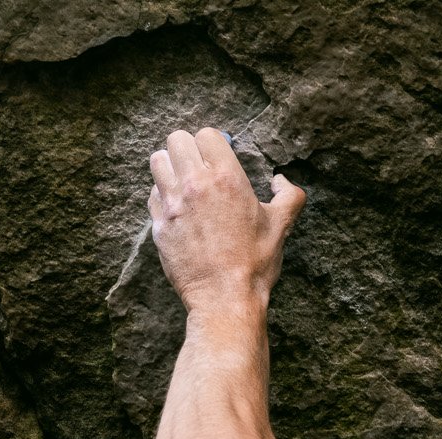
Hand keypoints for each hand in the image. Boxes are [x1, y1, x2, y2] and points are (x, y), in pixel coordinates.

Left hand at [148, 128, 304, 310]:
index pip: (206, 134)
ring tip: (181, 183)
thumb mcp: (281, 227)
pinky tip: (176, 210)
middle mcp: (195, 185)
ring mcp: (173, 205)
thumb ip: (289, 197)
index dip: (213, 144)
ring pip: (158, 161)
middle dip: (188, 149)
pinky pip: (152, 195)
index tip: (217, 159)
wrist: (225, 300)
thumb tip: (282, 181)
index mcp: (226, 178)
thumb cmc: (254, 265)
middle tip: (197, 167)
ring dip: (169, 167)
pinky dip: (162, 197)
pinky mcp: (159, 226)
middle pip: (177, 140)